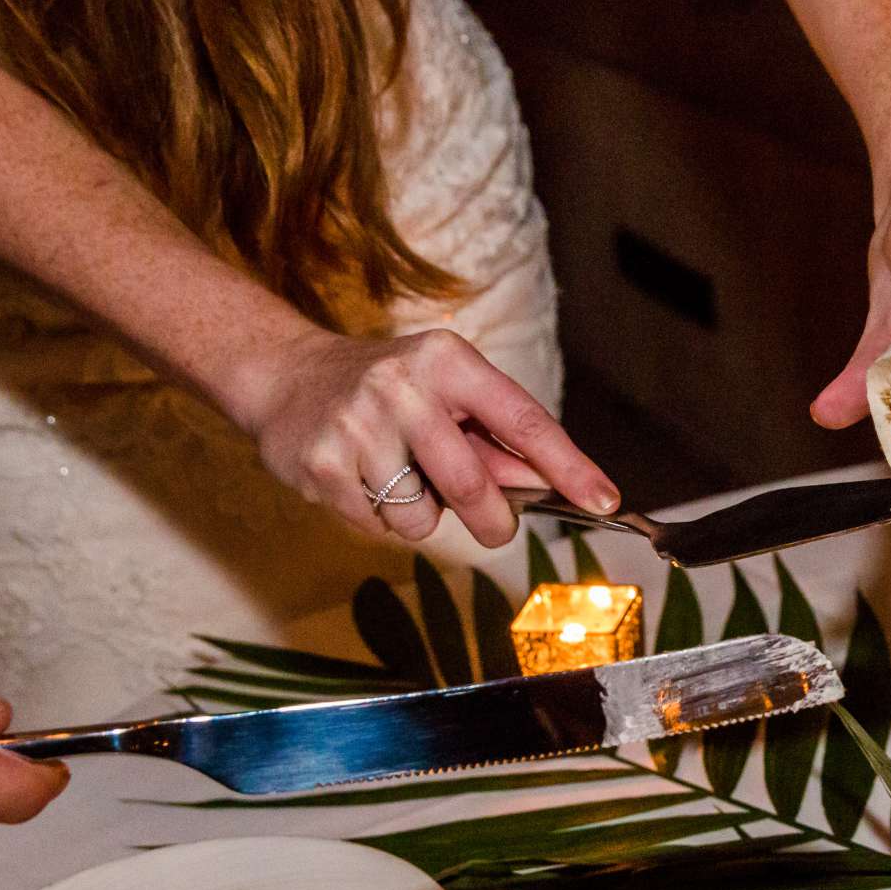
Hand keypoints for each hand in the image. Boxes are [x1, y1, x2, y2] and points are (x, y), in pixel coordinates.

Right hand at [240, 326, 620, 549]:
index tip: (605, 499)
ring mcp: (358, 425)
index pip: (524, 421)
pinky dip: (381, 518)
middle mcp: (403, 386)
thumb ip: (495, 438)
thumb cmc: (388, 389)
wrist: (285, 375)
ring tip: (400, 478)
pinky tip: (362, 480)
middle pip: (473, 484)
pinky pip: (378, 526)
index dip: (569, 466)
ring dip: (424, 516)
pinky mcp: (322, 464)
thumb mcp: (446, 392)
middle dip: (495, 521)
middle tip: (497, 528)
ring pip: (421, 516)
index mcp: (448, 361)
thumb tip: (551, 485)